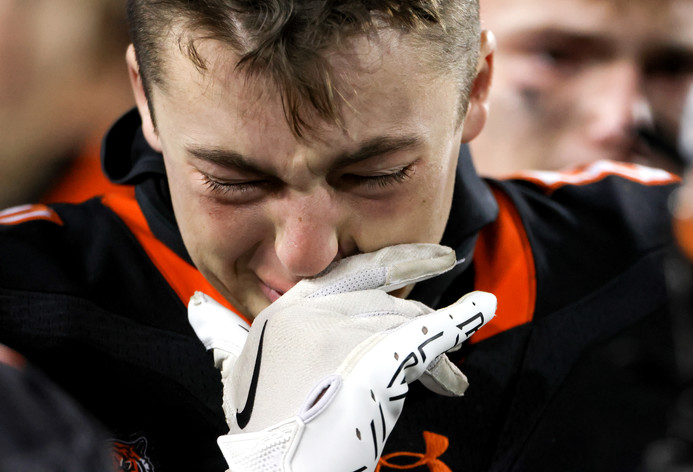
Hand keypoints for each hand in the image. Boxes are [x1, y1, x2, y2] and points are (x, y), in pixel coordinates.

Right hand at [189, 243, 495, 471]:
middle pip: (385, 298)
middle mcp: (317, 311)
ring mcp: (348, 333)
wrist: (276, 467)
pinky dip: (462, 320)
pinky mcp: (378, 361)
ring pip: (409, 324)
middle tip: (446, 260)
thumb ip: (223, 334)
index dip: (390, 258)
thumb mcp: (237, 373)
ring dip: (436, 349)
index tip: (419, 252)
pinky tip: (484, 308)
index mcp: (288, 308)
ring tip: (452, 378)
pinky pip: (429, 335)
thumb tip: (198, 307)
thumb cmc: (260, 428)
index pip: (350, 270)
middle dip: (417, 282)